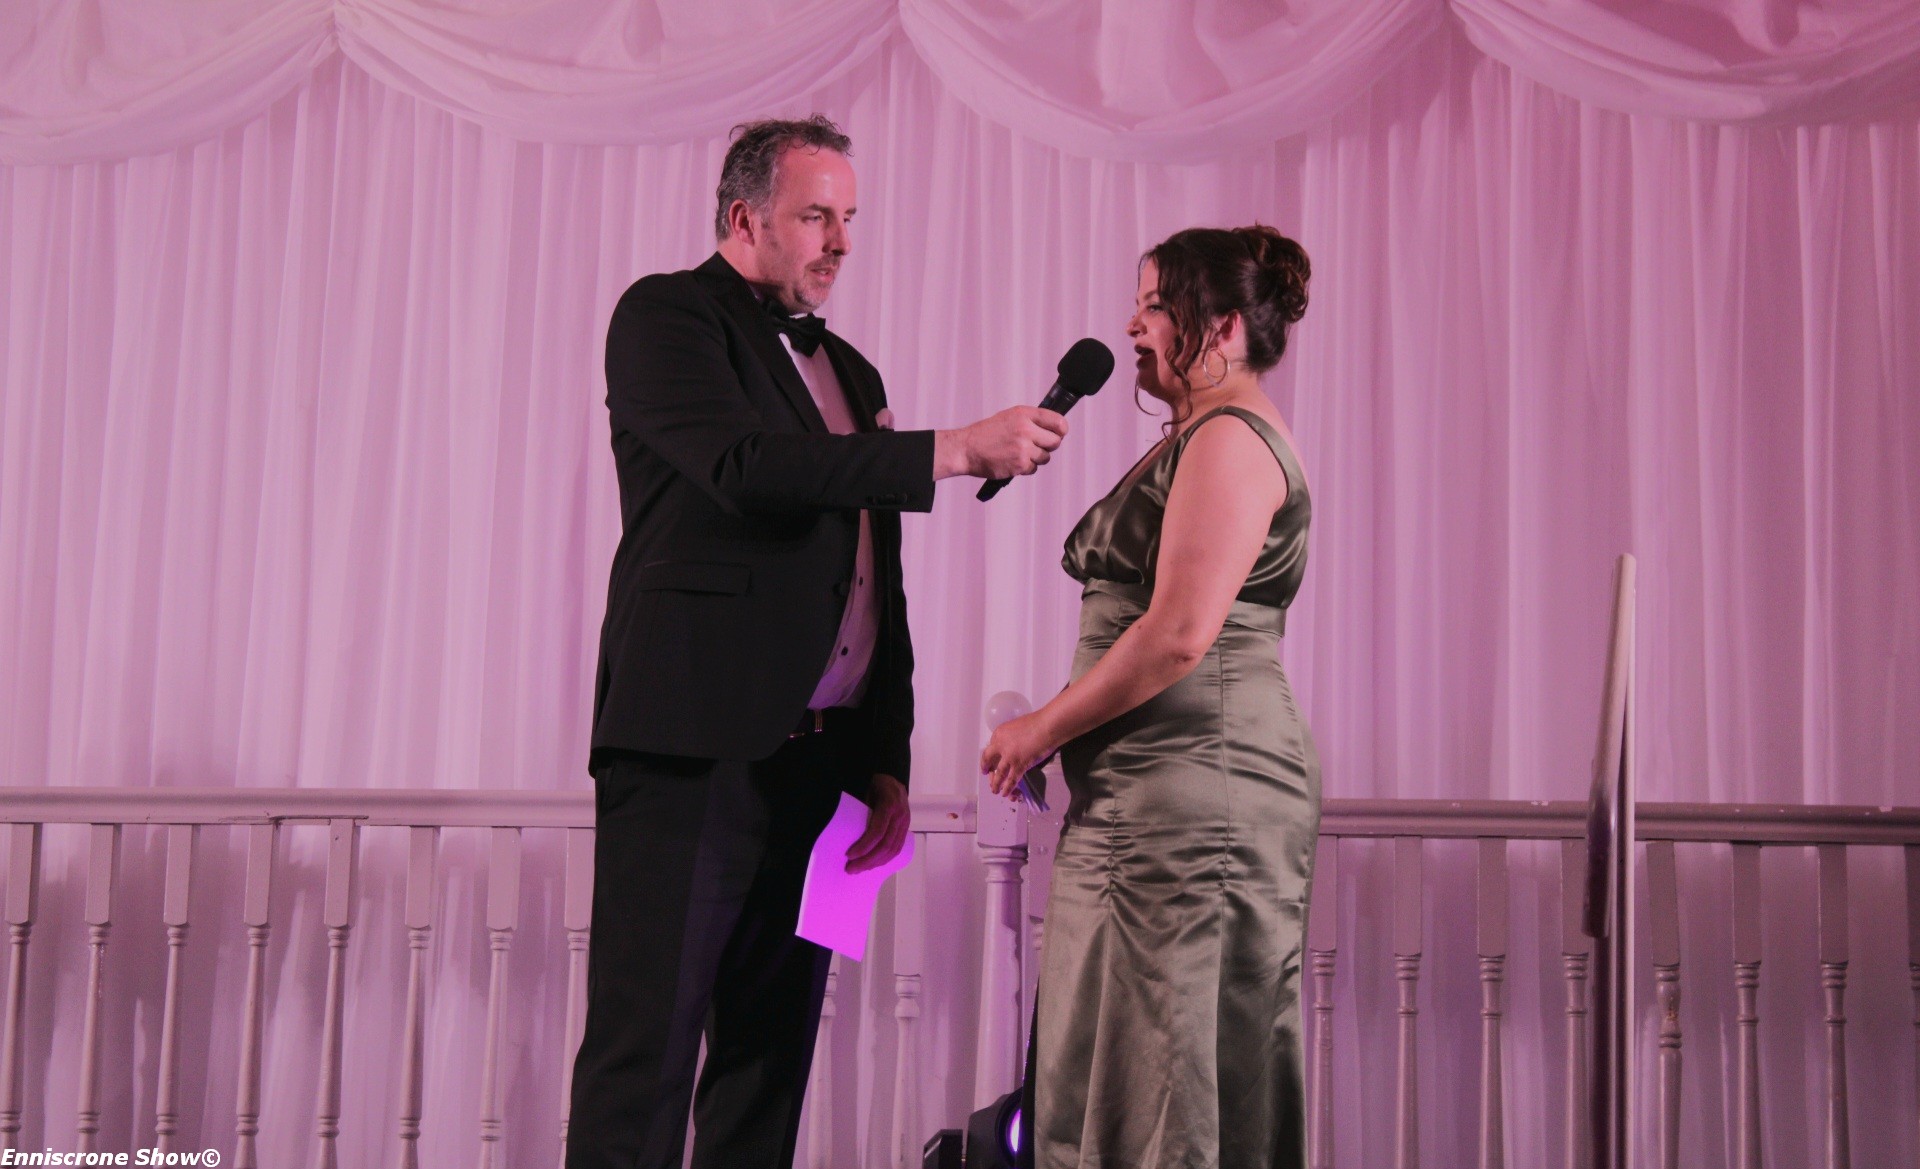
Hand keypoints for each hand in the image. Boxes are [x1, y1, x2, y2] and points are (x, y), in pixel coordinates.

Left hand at [846, 773, 910, 873]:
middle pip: (885, 845)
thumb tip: (843, 832)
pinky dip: (884, 860)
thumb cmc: (876, 786)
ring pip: (892, 850)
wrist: (893, 781)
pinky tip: (872, 865)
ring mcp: (905, 824)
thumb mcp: (866, 791)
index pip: (877, 832)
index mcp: (889, 804)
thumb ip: (860, 810)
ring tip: (859, 870)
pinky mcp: (906, 830)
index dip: (864, 846)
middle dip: (867, 860)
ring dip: (875, 863)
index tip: (848, 855)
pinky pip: (897, 849)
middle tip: (850, 869)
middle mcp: (900, 816)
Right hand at [934, 407, 1066, 479]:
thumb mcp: (1008, 417)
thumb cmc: (986, 434)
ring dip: (1036, 458)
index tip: (1059, 433)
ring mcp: (1023, 448)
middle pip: (1056, 442)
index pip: (1057, 421)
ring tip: (1019, 453)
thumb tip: (1052, 427)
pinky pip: (1034, 468)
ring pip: (1045, 457)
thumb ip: (1030, 420)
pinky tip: (1012, 461)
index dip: (1061, 429)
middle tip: (1037, 446)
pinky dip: (1025, 467)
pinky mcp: (1020, 464)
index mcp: (1024, 414)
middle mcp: (1026, 430)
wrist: (966, 449)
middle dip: (1049, 446)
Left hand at [980, 711, 1059, 801]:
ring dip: (996, 784)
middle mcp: (1000, 745)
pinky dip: (1008, 788)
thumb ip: (1012, 738)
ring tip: (995, 791)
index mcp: (999, 733)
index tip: (990, 763)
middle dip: (988, 771)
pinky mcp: (1019, 766)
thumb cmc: (1037, 722)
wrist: (1047, 727)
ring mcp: (1009, 757)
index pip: (990, 748)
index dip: (989, 758)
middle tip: (989, 777)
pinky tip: (1006, 793)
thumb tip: (1014, 747)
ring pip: (999, 774)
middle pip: (989, 761)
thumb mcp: (1017, 727)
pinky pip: (1011, 780)